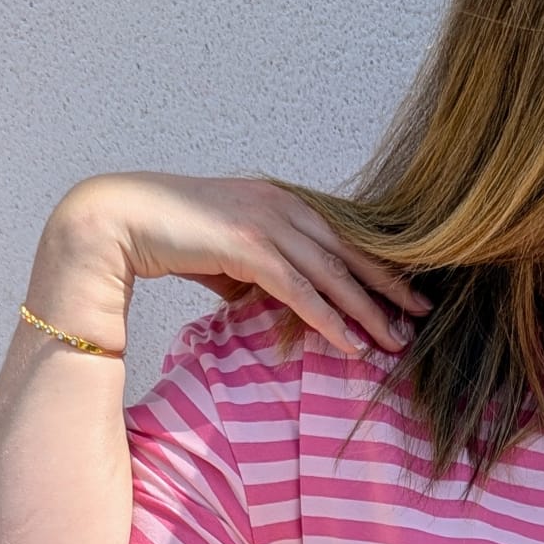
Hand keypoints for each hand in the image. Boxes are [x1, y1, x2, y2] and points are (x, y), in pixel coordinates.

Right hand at [48, 170, 431, 359]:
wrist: (119, 219)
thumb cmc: (172, 237)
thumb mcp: (231, 253)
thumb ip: (264, 271)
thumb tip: (286, 303)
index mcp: (282, 201)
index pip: (343, 235)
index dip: (379, 264)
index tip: (409, 291)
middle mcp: (281, 204)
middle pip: (349, 251)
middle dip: (389, 286)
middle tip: (424, 316)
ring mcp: (265, 221)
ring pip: (331, 272)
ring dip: (367, 310)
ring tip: (396, 341)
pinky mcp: (246, 245)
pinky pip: (299, 289)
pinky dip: (328, 317)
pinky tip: (351, 342)